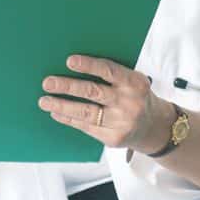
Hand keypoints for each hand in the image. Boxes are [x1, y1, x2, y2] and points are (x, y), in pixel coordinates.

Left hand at [38, 54, 174, 153]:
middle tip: (47, 82)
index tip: (69, 60)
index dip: (88, 65)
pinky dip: (68, 118)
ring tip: (44, 101)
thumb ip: (111, 74)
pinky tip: (56, 112)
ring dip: (62, 105)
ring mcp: (122, 122)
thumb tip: (72, 64)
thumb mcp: (132, 81)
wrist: (154, 127)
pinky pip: (86, 126)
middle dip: (67, 86)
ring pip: (86, 112)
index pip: (109, 70)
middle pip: (93, 92)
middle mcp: (130, 102)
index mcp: (135, 82)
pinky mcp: (114, 138)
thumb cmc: (135, 96)